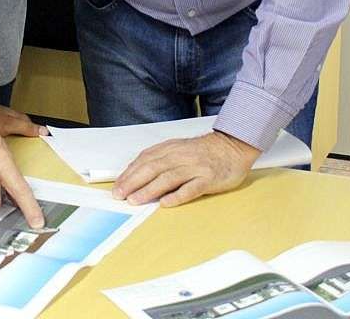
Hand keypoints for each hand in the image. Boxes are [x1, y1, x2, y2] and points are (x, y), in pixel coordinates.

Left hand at [112, 131, 259, 206]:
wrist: (232, 146)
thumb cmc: (202, 151)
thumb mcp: (178, 149)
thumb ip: (160, 159)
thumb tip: (136, 173)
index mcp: (170, 149)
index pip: (144, 160)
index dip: (129, 174)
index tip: (117, 186)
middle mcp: (180, 156)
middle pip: (152, 168)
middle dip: (133, 182)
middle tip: (120, 195)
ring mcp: (195, 168)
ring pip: (167, 178)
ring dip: (149, 189)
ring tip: (135, 200)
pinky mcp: (208, 179)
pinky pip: (191, 188)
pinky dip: (177, 196)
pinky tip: (165, 203)